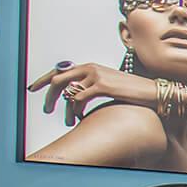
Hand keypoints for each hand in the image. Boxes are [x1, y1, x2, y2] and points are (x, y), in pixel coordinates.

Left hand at [26, 62, 148, 122]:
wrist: (153, 91)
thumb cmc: (133, 91)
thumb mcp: (109, 85)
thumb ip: (91, 86)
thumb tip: (76, 96)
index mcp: (90, 66)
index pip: (60, 70)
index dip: (44, 79)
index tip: (34, 88)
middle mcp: (90, 67)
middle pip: (58, 78)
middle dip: (48, 95)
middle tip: (47, 109)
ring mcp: (96, 76)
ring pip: (67, 91)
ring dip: (63, 108)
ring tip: (65, 119)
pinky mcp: (102, 86)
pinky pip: (79, 98)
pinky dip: (75, 110)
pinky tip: (78, 118)